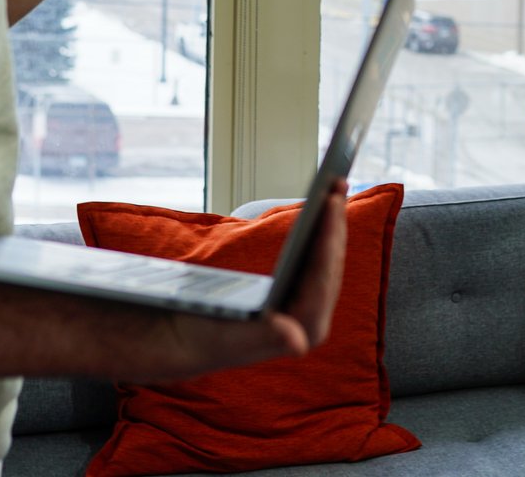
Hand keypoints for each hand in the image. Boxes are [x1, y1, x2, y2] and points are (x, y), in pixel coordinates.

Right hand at [143, 179, 348, 379]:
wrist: (188, 343)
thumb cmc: (203, 337)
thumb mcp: (228, 337)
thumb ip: (264, 337)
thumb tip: (298, 341)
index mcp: (304, 330)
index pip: (325, 275)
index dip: (330, 237)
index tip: (332, 202)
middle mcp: (314, 321)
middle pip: (331, 263)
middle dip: (334, 222)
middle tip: (336, 181)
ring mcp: (308, 308)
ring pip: (328, 258)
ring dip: (332, 222)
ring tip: (334, 185)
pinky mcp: (299, 297)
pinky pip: (317, 258)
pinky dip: (321, 231)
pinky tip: (323, 207)